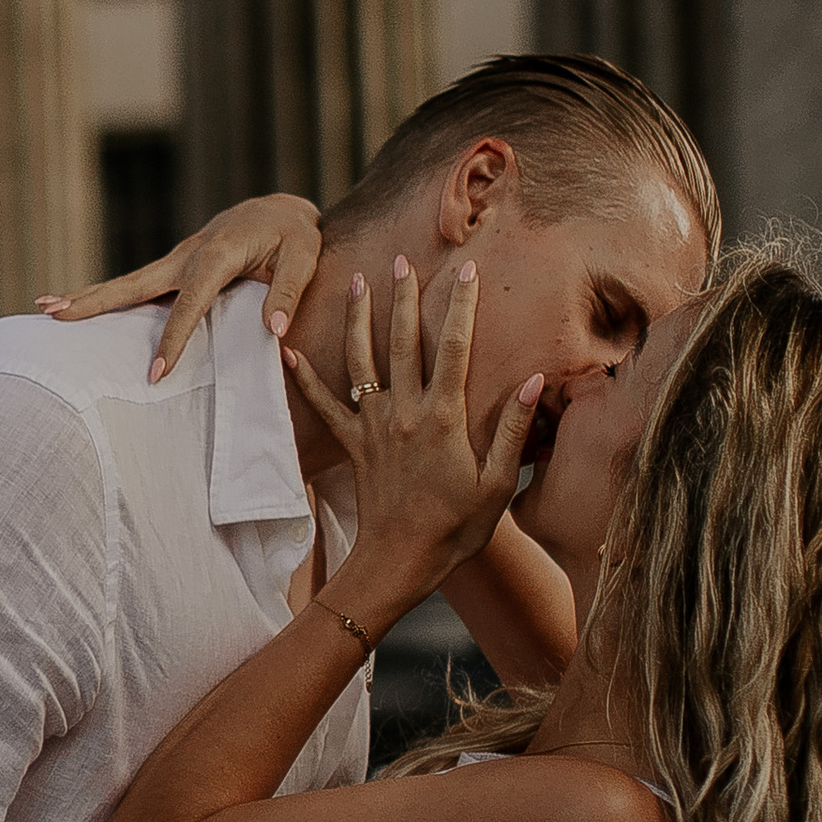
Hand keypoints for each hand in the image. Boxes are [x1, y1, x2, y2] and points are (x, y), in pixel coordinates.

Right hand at [40, 193, 322, 382]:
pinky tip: (84, 313)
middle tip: (51, 313)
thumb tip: (274, 331)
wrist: (281, 209)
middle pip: (132, 284)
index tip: (155, 374)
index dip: (172, 340)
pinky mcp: (175, 269)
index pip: (189, 304)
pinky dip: (108, 299)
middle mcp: (187, 256)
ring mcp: (177, 261)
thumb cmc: (295, 235)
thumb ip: (287, 292)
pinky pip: (138, 288)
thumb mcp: (304, 257)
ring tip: (47, 311)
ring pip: (128, 284)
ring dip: (89, 298)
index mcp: (216, 255)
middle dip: (93, 300)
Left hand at [288, 262, 544, 592]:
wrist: (399, 562)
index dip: (461, 305)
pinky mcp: (351, 445)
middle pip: (402, 342)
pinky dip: (304, 377)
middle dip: (404, 297)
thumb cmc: (457, 529)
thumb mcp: (499, 484)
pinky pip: (323, 405)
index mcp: (444, 418)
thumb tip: (533, 380)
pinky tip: (287, 349)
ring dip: (358, 318)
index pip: (454, 348)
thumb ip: (513, 429)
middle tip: (404, 259)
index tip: (468, 269)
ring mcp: (373, 427)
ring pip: (361, 361)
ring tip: (357, 281)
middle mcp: (404, 413)